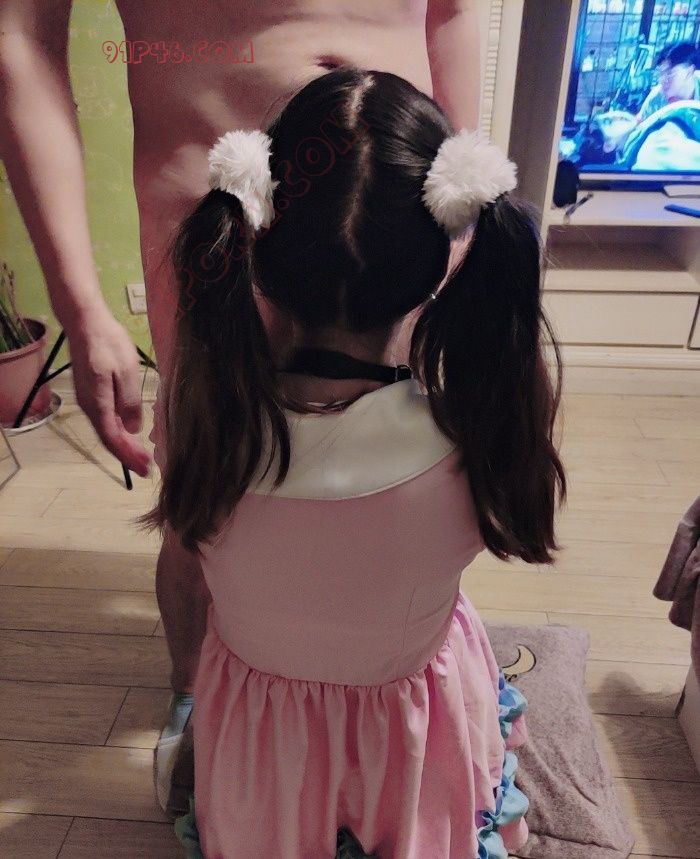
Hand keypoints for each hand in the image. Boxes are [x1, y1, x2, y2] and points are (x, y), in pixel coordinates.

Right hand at [65, 305, 150, 476]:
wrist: (85, 323)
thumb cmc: (108, 344)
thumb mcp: (126, 371)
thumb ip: (130, 402)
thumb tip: (133, 429)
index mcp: (98, 404)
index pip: (114, 439)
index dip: (129, 456)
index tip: (146, 468)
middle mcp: (89, 406)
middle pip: (109, 439)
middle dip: (128, 455)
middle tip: (148, 467)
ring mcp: (88, 400)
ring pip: (107, 429)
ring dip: (124, 444)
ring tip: (142, 454)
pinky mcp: (91, 392)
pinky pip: (105, 418)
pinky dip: (118, 430)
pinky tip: (130, 432)